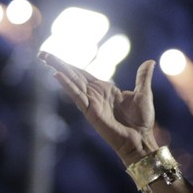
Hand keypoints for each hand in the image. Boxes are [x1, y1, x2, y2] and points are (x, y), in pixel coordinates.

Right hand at [40, 52, 156, 161]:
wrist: (142, 139)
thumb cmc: (142, 121)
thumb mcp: (143, 94)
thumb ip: (142, 77)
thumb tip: (150, 61)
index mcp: (105, 89)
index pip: (83, 73)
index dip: (69, 64)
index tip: (55, 56)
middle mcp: (95, 94)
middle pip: (73, 75)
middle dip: (58, 63)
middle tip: (42, 53)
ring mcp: (92, 103)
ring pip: (72, 82)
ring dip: (59, 70)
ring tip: (45, 58)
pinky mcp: (91, 112)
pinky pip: (77, 96)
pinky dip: (68, 86)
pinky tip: (57, 75)